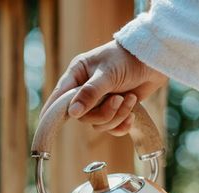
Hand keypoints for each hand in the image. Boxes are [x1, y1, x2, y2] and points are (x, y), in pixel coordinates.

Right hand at [42, 40, 165, 135]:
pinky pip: (111, 128)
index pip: (59, 98)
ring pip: (98, 124)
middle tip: (119, 99)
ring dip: (117, 116)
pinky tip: (132, 114)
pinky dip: (122, 124)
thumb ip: (90, 93)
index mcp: (77, 76)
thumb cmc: (128, 58)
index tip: (44, 126)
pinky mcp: (114, 110)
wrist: (155, 60)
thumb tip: (72, 113)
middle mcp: (85, 90)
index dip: (51, 112)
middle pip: (83, 117)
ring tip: (130, 99)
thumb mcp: (108, 74)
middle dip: (104, 113)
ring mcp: (100, 101)